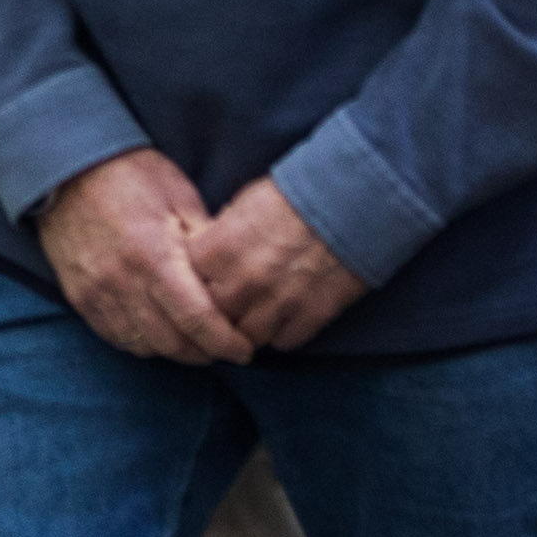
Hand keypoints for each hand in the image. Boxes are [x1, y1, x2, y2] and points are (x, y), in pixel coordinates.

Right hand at [35, 151, 247, 365]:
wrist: (67, 167)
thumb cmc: (131, 174)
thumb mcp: (180, 196)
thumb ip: (206, 240)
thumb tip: (234, 274)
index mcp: (156, 255)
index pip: (198, 319)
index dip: (227, 342)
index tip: (244, 349)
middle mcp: (124, 282)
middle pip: (173, 343)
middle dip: (205, 352)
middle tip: (224, 347)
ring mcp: (98, 292)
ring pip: (144, 346)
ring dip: (174, 351)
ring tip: (193, 342)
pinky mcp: (80, 296)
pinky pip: (115, 337)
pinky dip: (142, 343)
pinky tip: (157, 333)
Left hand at [188, 182, 363, 354]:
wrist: (352, 198)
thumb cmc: (294, 194)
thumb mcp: (242, 206)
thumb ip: (218, 239)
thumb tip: (205, 260)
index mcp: (219, 250)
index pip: (184, 285)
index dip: (193, 284)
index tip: (201, 281)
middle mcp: (243, 283)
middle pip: (212, 319)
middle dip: (217, 312)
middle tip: (225, 305)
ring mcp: (277, 304)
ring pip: (246, 339)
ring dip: (247, 330)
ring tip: (254, 316)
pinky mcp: (310, 317)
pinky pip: (283, 343)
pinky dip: (281, 334)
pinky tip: (284, 318)